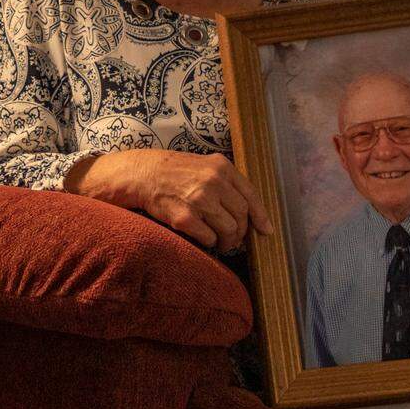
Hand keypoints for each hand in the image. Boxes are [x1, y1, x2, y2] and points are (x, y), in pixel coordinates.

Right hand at [65, 149, 271, 251]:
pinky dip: (209, 242)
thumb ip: (227, 183)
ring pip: (229, 231)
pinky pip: (209, 238)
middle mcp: (213, 182)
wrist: (142, 174)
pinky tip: (203, 237)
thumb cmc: (176, 172)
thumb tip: (249, 212)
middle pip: (241, 216)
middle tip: (233, 238)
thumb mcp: (205, 166)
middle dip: (240, 232)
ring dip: (227, 241)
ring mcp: (199, 200)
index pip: (251, 195)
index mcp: (222, 167)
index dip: (261, 216)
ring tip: (220, 242)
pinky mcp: (185, 217)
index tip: (267, 230)